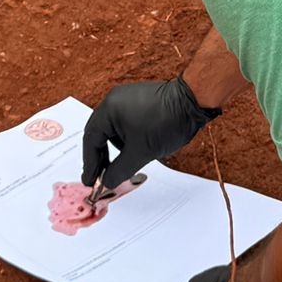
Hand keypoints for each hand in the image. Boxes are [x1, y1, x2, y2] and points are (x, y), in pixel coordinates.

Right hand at [82, 77, 219, 191]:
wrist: (192, 103)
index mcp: (109, 108)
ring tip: (117, 167)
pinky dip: (124, 140)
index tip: (90, 181)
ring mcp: (127, 99)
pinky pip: (123, 124)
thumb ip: (119, 170)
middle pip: (98, 133)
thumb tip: (107, 182)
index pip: (91, 139)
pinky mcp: (139, 102)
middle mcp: (114, 100)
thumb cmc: (166, 121)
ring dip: (113, 149)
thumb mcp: (139, 153)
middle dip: (99, 157)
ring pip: (112, 130)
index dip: (90, 163)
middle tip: (99, 177)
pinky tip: (131, 152)